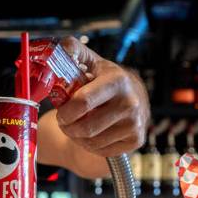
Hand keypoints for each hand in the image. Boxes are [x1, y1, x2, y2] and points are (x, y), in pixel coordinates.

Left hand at [54, 37, 149, 157]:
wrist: (135, 96)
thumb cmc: (106, 79)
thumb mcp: (92, 61)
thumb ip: (74, 51)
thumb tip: (62, 47)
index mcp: (117, 81)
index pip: (83, 102)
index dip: (66, 111)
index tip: (61, 112)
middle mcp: (129, 103)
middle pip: (86, 127)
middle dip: (68, 127)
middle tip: (65, 122)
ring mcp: (135, 123)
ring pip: (92, 142)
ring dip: (77, 137)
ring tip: (77, 126)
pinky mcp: (136, 140)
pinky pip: (102, 150)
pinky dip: (90, 146)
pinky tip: (91, 134)